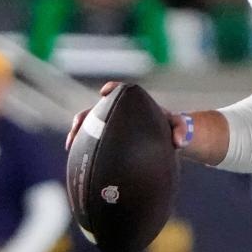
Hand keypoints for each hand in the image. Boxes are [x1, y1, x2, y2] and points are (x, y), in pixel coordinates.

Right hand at [66, 81, 188, 150]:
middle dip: (84, 117)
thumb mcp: (180, 128)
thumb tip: (178, 141)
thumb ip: (181, 130)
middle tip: (77, 126)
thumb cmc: (173, 130)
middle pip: (96, 111)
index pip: (121, 91)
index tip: (104, 92)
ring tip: (70, 146)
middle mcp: (118, 113)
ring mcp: (111, 127)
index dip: (112, 89)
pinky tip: (79, 163)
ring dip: (78, 134)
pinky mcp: (108, 140)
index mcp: (134, 104)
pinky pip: (93, 143)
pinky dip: (84, 149)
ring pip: (89, 128)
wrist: (168, 140)